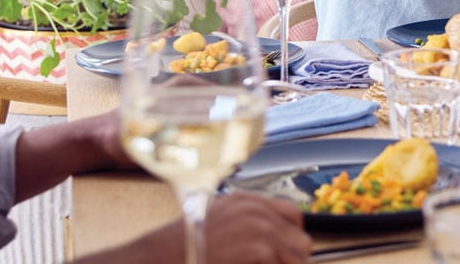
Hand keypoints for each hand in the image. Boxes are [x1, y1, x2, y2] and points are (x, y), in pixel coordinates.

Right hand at [127, 193, 310, 263]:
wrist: (157, 257)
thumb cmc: (179, 247)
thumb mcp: (214, 221)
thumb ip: (244, 225)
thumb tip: (268, 246)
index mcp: (247, 201)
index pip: (293, 216)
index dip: (291, 239)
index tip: (285, 254)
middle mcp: (258, 210)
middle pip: (301, 239)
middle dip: (292, 260)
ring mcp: (261, 229)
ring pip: (298, 257)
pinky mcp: (260, 249)